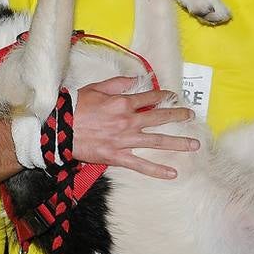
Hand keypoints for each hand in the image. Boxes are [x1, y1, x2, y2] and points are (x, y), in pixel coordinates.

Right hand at [71, 76, 198, 179]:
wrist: (60, 130)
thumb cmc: (75, 107)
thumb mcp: (96, 88)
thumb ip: (117, 84)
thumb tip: (136, 80)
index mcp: (122, 103)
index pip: (149, 98)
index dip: (164, 96)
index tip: (173, 96)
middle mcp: (128, 121)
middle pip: (159, 118)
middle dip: (178, 116)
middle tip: (191, 115)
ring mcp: (124, 140)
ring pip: (157, 141)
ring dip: (177, 143)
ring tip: (194, 144)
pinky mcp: (117, 157)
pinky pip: (141, 165)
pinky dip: (157, 170)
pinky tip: (173, 173)